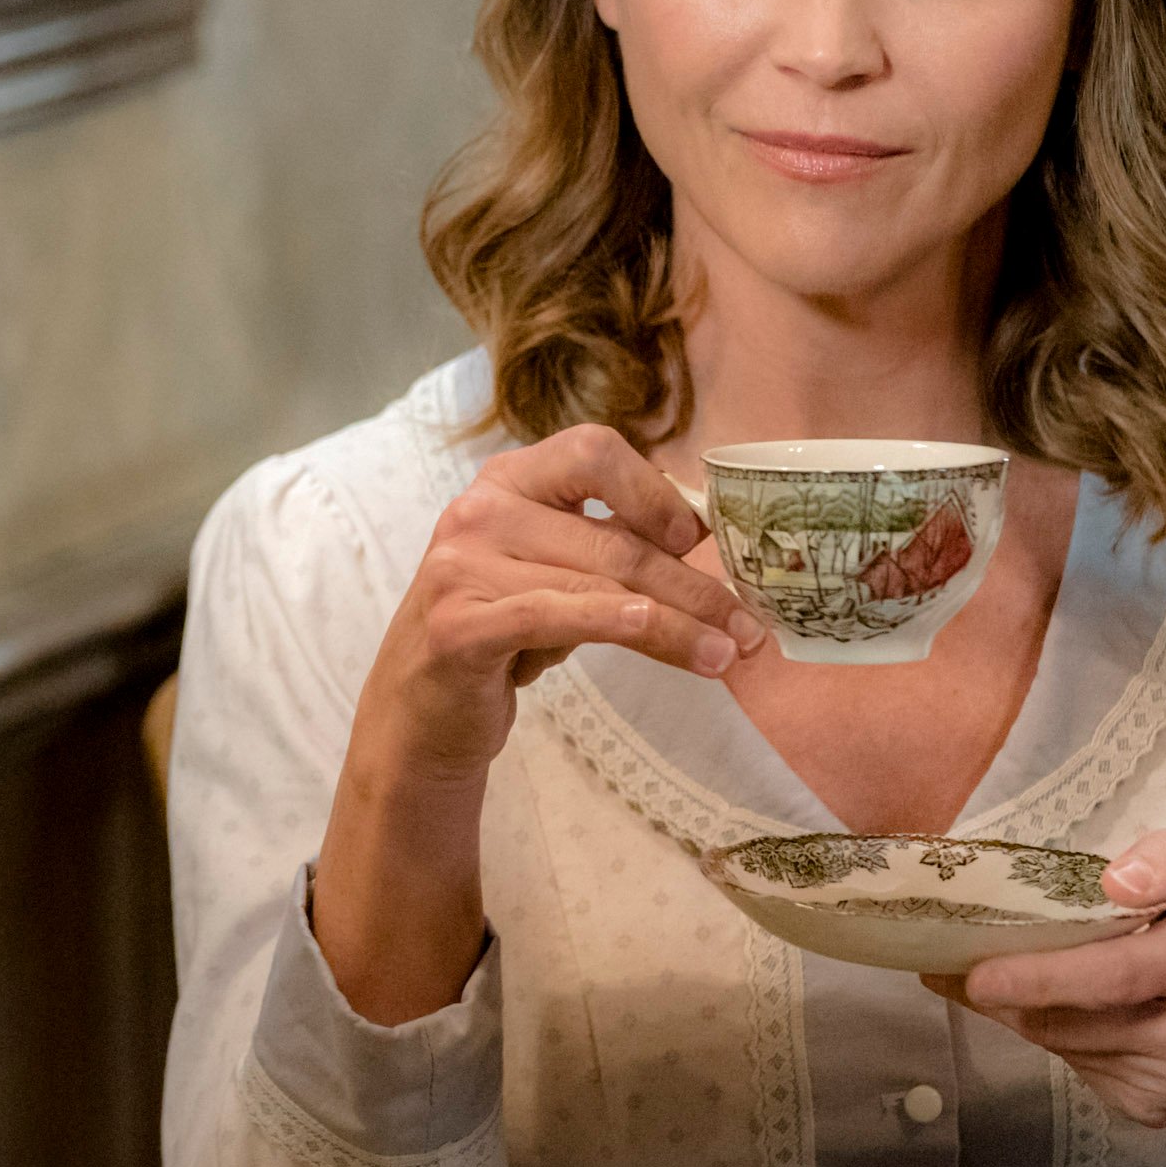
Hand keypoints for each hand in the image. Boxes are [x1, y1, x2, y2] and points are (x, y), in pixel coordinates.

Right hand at [315, 426, 767, 1025]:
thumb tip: (707, 538)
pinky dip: (618, 624)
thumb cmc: (498, 637)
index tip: (698, 538)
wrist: (417, 716)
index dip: (654, 490)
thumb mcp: (551, 575)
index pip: (593, 450)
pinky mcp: (460, 625)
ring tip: (728, 654)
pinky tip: (664, 640)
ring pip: (602, 583)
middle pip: (615, 537)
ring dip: (679, 622)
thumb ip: (606, 546)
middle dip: (694, 585)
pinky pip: (558, 616)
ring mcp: (462, 566)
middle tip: (748, 626)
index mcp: (506, 482)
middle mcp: (479, 510)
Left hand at [925, 821, 1165, 1166]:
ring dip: (1023, 1014)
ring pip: (1065, 1047)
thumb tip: (1116, 879)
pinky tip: (1065, 1011)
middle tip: (958, 968)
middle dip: (1008, 996)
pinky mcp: (1154, 1111)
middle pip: (1072, 1019)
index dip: (1039, 977)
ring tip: (999, 979)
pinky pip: (1080, 1071)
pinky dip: (1058, 1039)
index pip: (1113, 975)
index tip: (979, 973)